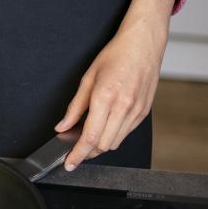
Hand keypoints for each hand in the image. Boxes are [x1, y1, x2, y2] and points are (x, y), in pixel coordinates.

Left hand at [55, 0, 175, 169]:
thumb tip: (62, 126)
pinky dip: (113, 136)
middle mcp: (124, 107)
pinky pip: (126, 133)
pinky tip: (105, 127)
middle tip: (74, 148)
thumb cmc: (115, 56)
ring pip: (116, 142)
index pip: (90, 137)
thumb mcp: (88, 78)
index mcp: (106, 97)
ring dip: (101, 145)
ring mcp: (137, 111)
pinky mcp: (144, 112)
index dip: (78, 154)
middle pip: (103, 145)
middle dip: (87, 152)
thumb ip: (75, 107)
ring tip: (89, 137)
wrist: (143, 44)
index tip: (70, 164)